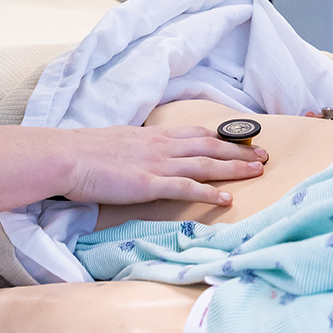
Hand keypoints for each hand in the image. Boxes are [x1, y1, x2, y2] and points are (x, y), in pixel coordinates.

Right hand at [64, 124, 266, 206]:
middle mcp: (161, 145)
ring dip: (234, 168)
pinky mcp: (148, 183)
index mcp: (154, 135)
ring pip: (205, 163)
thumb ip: (138, 146)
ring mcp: (157, 163)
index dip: (224, 138)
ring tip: (258, 172)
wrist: (67, 156)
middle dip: (239, 151)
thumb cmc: (86, 152)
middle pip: (210, 146)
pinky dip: (209, 193)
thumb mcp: (119, 142)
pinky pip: (185, 188)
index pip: (198, 133)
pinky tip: (227, 199)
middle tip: (265, 156)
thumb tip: (144, 152)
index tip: (244, 141)